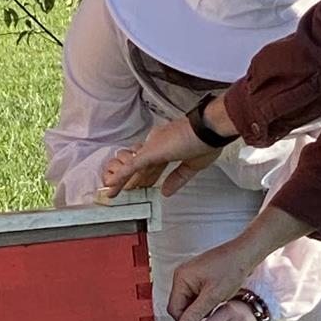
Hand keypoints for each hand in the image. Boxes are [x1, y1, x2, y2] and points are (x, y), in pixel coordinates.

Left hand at [98, 117, 221, 197]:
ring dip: (121, 180)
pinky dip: (121, 177)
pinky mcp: (150, 153)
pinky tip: (111, 185)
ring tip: (111, 192)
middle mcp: (157, 145)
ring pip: (132, 167)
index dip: (147, 177)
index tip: (142, 186)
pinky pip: (131, 167)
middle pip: (140, 167)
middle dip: (130, 181)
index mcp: (169, 146)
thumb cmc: (207, 141)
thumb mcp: (192, 166)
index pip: (153, 165)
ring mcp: (152, 148)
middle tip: (120, 191)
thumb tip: (166, 191)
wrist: (209, 129)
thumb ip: (177, 178)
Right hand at [167, 236, 263, 320]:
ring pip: (188, 303)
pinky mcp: (198, 279)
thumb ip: (197, 312)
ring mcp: (190, 277)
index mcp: (181, 278)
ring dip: (199, 311)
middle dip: (192, 316)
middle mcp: (182, 276)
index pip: (174, 309)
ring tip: (213, 312)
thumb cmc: (232, 268)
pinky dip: (203, 304)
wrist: (245, 254)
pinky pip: (195, 297)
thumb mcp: (214, 295)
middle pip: (180, 306)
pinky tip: (215, 306)